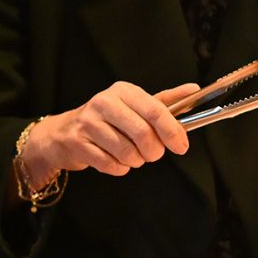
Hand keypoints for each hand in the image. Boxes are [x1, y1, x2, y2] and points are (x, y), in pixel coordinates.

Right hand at [19, 81, 199, 185]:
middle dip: (153, 151)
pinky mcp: (77, 142)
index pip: (155, 110)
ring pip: (128, 153)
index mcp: (122, 91)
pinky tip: (114, 160)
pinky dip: (119, 168)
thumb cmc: (107, 120)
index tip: (181, 146)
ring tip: (129, 155)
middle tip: (152, 154)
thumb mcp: (134, 106)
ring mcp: (87, 122)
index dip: (172, 131)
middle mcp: (103, 102)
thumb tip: (194, 89)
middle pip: (143, 134)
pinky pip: (111, 165)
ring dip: (135, 161)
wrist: (64, 133)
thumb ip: (164, 101)